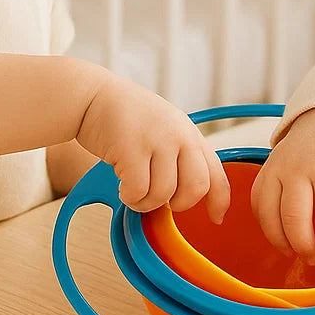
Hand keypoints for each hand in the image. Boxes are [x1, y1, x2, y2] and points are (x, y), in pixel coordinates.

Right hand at [76, 72, 229, 220]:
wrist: (94, 97)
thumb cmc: (129, 118)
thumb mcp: (166, 128)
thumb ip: (181, 155)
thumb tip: (188, 195)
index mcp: (191, 134)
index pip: (216, 173)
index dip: (220, 201)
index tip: (216, 218)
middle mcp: (179, 135)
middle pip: (196, 187)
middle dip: (180, 204)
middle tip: (162, 201)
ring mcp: (156, 141)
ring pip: (164, 193)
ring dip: (147, 203)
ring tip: (134, 193)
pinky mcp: (131, 149)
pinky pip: (138, 190)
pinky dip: (130, 198)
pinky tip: (122, 188)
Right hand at [251, 106, 314, 266]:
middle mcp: (302, 169)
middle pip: (294, 219)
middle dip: (304, 248)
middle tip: (314, 259)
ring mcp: (279, 168)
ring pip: (270, 214)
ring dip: (281, 241)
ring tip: (295, 251)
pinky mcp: (264, 170)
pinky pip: (257, 203)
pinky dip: (265, 225)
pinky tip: (280, 233)